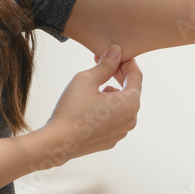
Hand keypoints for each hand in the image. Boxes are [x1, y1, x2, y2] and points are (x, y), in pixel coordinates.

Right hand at [38, 44, 142, 165]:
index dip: (126, 62)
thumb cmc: (72, 109)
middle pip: (130, 91)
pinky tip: (90, 105)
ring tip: (95, 86)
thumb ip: (105, 65)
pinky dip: (107, 109)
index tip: (114, 54)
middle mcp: (132, 119)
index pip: (136, 76)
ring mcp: (122, 132)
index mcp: (130, 103)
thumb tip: (116, 51)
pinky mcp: (111, 140)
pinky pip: (114, 119)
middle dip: (118, 76)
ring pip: (122, 106)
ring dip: (113, 93)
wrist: (58, 142)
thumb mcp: (87, 79)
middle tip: (102, 64)